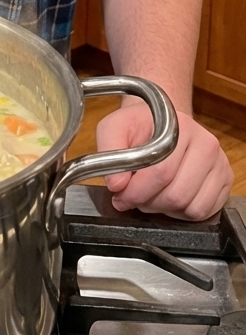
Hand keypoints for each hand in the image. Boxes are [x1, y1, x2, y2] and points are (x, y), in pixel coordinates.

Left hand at [96, 103, 232, 219]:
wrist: (162, 121)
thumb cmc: (139, 125)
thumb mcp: (114, 127)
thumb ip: (109, 149)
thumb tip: (117, 184)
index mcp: (181, 127)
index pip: (161, 172)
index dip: (136, 191)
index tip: (120, 196)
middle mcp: (206, 144)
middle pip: (177, 194)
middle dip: (148, 203)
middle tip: (134, 198)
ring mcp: (219, 163)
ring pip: (192, 208)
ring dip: (165, 210)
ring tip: (151, 195)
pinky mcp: (224, 180)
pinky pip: (204, 212)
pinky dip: (183, 213)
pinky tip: (169, 198)